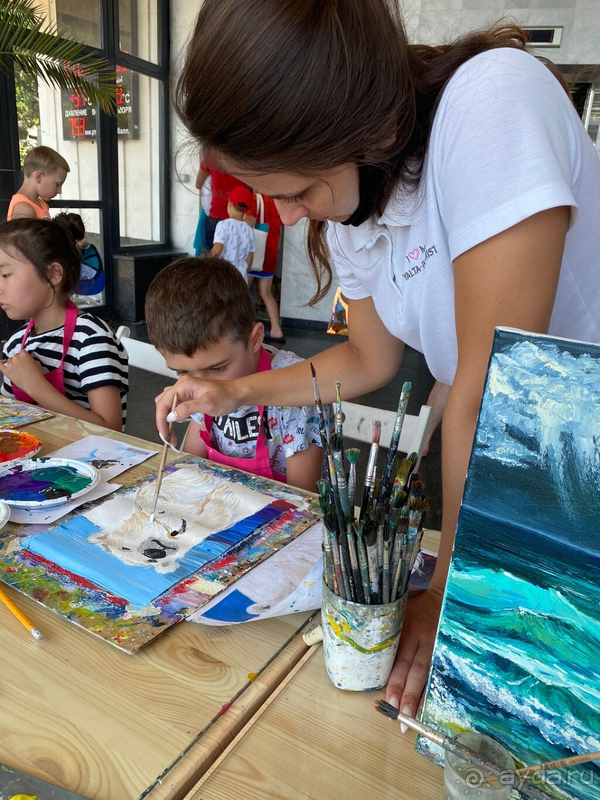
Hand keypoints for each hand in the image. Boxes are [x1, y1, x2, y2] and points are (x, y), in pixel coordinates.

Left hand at [0, 351, 44, 395]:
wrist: (34, 384)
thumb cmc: (37, 374)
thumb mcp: (37, 363)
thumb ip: (31, 358)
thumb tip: (29, 358)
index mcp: (24, 354)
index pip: (22, 352)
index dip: (24, 356)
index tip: (26, 360)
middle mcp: (16, 358)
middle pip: (15, 356)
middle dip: (19, 360)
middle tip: (23, 366)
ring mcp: (10, 364)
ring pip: (9, 360)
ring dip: (13, 363)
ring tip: (18, 369)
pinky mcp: (6, 371)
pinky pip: (0, 365)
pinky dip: (1, 362)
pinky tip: (3, 362)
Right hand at [155, 374, 240, 441]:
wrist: (236, 394)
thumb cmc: (225, 397)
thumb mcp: (207, 404)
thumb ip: (187, 409)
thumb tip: (170, 417)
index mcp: (184, 384)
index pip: (164, 402)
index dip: (161, 419)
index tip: (164, 434)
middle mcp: (181, 385)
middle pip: (162, 403)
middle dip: (162, 420)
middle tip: (168, 436)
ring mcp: (184, 390)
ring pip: (167, 404)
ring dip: (166, 419)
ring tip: (171, 434)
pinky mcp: (188, 396)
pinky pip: (175, 405)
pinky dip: (173, 416)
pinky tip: (176, 426)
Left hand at [386, 587, 443, 728]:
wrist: (440, 597)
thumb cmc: (411, 607)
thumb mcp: (396, 614)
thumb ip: (383, 632)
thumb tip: (356, 650)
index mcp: (406, 630)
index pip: (400, 659)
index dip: (394, 681)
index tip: (389, 701)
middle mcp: (422, 638)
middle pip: (415, 669)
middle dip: (408, 694)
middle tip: (401, 716)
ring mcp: (437, 645)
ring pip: (430, 673)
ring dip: (422, 696)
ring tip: (416, 717)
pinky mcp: (447, 649)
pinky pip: (442, 672)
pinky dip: (437, 689)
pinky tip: (434, 706)